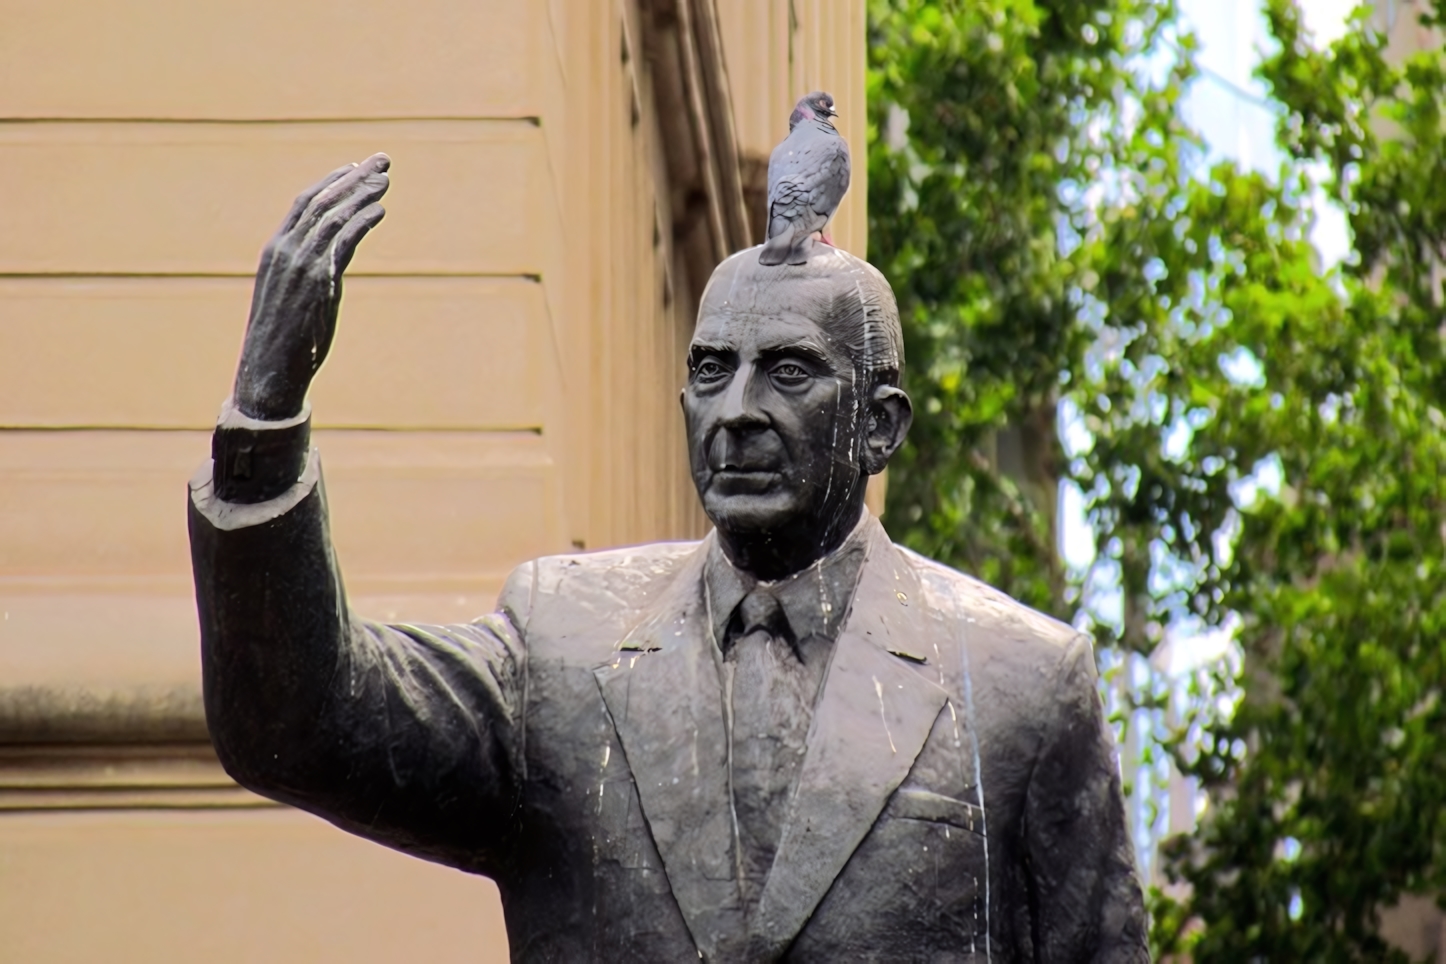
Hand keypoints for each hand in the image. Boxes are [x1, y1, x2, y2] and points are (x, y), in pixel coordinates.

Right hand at [232, 154, 390, 420]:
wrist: (269, 372)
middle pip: (322, 200)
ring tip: (387, 179)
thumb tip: (331, 264)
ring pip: (333, 216)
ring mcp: (300, 265)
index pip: (305, 203)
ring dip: (363, 194)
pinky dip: (362, 221)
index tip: (356, 166)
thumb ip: (309, 274)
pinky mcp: (318, 282)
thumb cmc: (283, 340)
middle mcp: (285, 250)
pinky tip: (381, 210)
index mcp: (275, 250)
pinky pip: (342, 242)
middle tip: (382, 160)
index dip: (332, 182)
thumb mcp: (294, 298)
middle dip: (354, 177)